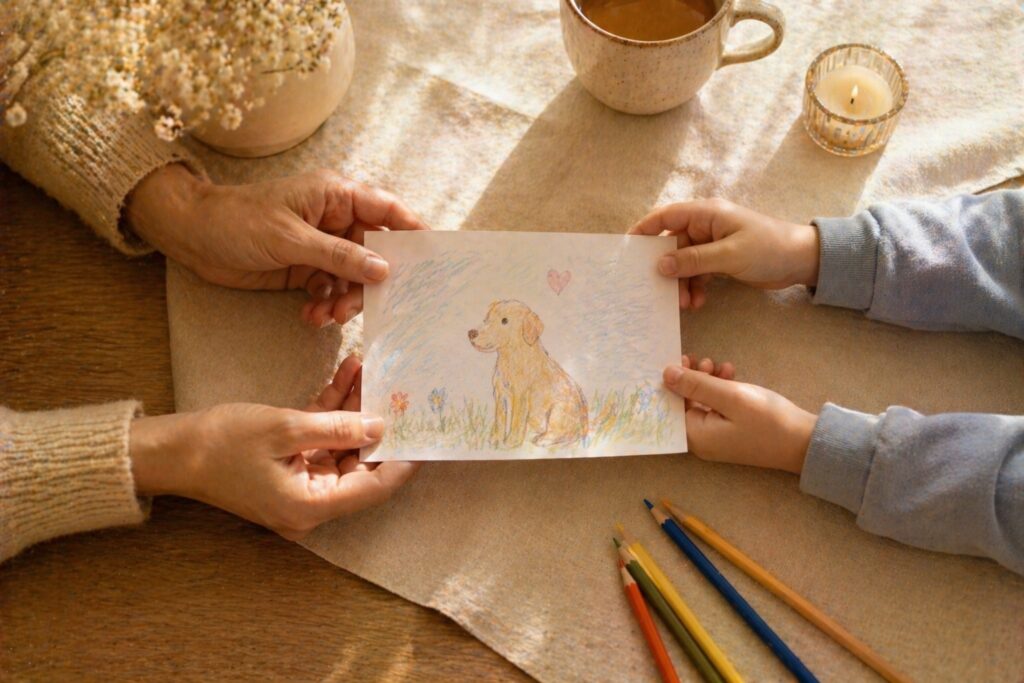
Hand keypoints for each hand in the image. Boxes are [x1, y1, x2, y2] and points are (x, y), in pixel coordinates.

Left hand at [126, 164, 427, 326]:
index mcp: (336, 196)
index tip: (432, 257)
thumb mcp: (291, 239)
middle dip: (370, 283)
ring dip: (345, 301)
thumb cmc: (238, 221)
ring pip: (353, 278)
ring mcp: (321, 246)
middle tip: (359, 307)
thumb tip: (384, 270)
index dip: (412, 231)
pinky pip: (331, 290)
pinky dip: (325, 305)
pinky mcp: (306, 270)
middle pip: (374, 253)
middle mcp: (335, 220)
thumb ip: (339, 256)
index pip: (387, 210)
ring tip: (325, 316)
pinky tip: (311, 315)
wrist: (192, 237)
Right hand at [129, 355, 418, 539]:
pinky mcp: (288, 467)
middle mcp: (310, 503)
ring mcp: (299, 485)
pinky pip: (320, 440)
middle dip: (379, 425)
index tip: (425, 431)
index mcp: (311, 506)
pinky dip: (331, 412)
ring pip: (342, 446)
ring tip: (372, 368)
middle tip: (400, 388)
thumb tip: (380, 426)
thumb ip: (336, 427)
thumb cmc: (221, 443)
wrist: (169, 451)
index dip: (403, 460)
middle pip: (361, 465)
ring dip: (354, 409)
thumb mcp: (283, 429)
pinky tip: (346, 373)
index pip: (373, 487)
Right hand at [629, 199, 819, 308]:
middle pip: (672, 244)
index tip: (627, 250)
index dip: (644, 230)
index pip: (666, 216)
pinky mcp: (720, 259)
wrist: (802, 260)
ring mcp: (713, 243)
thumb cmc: (768, 248)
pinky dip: (695, 286)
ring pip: (684, 262)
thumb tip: (660, 266)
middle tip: (660, 290)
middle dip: (667, 268)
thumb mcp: (729, 255)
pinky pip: (698, 272)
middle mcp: (706, 225)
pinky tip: (698, 302)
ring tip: (685, 303)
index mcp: (706, 213)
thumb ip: (693, 260)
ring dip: (682, 283)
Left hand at [663, 355, 816, 473]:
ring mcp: (716, 437)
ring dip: (708, 381)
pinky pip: (716, 407)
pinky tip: (731, 374)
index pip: (670, 407)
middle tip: (702, 359)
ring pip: (701, 402)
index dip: (671, 383)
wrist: (805, 442)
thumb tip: (666, 374)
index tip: (677, 360)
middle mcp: (701, 440)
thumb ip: (697, 384)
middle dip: (692, 379)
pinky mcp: (730, 432)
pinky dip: (721, 390)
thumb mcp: (730, 396)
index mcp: (695, 436)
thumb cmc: (767, 420)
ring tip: (721, 365)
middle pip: (684, 404)